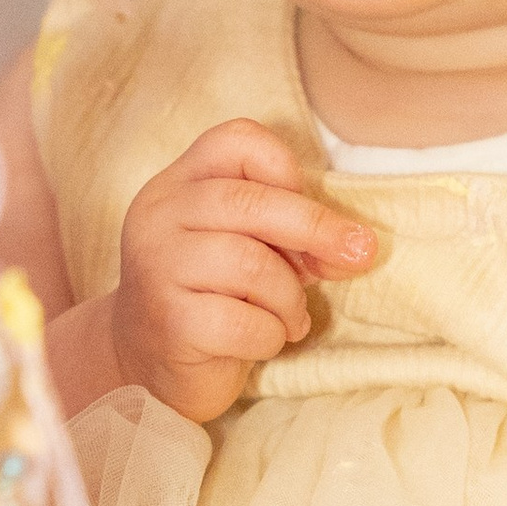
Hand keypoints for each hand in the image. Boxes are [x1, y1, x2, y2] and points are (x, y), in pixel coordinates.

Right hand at [109, 120, 374, 423]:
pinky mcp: (169, 322)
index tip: (309, 205)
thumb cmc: (211, 296)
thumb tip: (355, 246)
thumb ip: (288, 232)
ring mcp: (157, 268)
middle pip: (250, 202)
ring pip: (253, 266)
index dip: (285, 168)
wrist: (148, 364)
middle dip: (316, 229)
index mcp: (176, 185)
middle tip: (358, 255)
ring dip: (290, 298)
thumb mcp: (246, 246)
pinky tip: (264, 340)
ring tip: (291, 317)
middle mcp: (157, 217)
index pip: (236, 141)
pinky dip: (272, 335)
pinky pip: (246, 322)